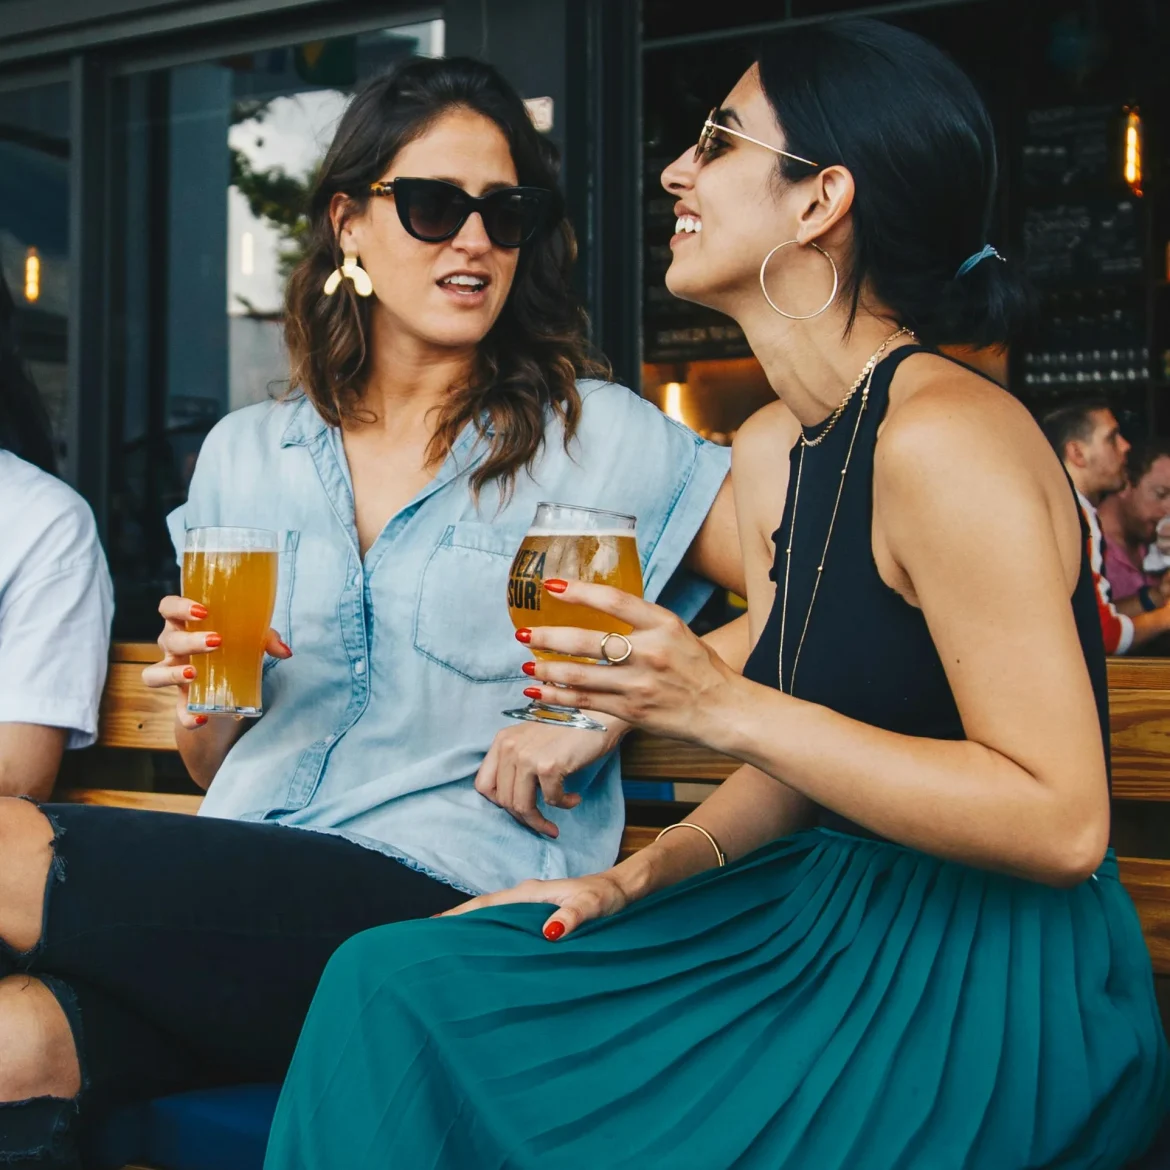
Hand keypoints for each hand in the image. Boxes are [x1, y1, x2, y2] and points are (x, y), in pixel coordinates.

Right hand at [141, 595, 290, 729]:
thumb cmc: (232, 644)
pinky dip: (186, 716)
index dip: (178, 606)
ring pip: (154, 674)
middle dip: (190, 640)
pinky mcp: (182, 699)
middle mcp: (173, 647)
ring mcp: (173, 673)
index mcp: (186, 624)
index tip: (202, 610)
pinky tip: (201, 718)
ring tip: (195, 673)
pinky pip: (176, 710)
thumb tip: (285, 651)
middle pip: (169, 639)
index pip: (168, 607)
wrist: (226, 681)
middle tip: (217, 641)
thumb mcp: (249, 637)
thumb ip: (266, 639)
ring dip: (173, 673)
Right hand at [438, 871, 629, 940]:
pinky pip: (507, 926)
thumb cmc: (606, 897)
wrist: (621, 891)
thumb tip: (548, 932)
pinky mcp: (538, 916)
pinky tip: (486, 951)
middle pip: (483, 910)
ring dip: (473, 930)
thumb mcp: (592, 906)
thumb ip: (572, 916)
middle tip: (428, 943)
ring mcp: (531, 907)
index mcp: (530, 893)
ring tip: (448, 949)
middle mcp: (525, 898)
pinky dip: (492, 935)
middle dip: (457, 923)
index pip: (487, 905)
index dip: (460, 915)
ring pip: (494, 918)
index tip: (432, 926)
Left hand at [475, 720, 623, 837]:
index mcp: (503, 740)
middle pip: (503, 800)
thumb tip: (513, 798)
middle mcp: (510, 747)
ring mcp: (527, 756)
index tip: (517, 809)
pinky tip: (574, 798)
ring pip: (522, 806)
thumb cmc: (569, 729)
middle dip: (523, 817)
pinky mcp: (549, 766)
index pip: (483, 784)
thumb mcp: (532, 740)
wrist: (599, 713)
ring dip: (539, 821)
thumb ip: (517, 761)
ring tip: (553, 823)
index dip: (499, 803)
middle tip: (541, 822)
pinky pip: (551, 800)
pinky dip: (564, 804)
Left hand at [515, 579, 737, 741]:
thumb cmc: (699, 668)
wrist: (723, 710)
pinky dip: (558, 697)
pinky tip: (539, 692)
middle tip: (523, 633)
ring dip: (547, 670)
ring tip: (526, 666)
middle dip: (548, 637)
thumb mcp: (676, 632)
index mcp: (663, 624)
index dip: (578, 592)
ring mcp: (640, 684)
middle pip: (587, 642)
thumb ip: (642, 622)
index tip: (551, 586)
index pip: (614, 600)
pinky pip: (586, 702)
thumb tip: (599, 607)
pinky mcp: (632, 712)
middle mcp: (651, 652)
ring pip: (580, 676)